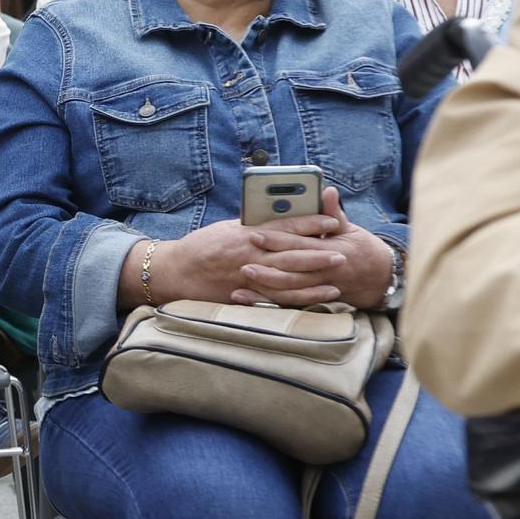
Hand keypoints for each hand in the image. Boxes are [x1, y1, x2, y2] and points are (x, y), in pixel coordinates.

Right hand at [142, 213, 343, 305]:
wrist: (176, 271)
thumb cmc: (202, 246)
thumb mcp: (227, 229)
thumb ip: (254, 228)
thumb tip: (280, 222)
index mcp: (247, 234)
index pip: (285, 226)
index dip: (311, 223)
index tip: (332, 220)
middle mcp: (250, 255)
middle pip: (292, 254)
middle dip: (319, 254)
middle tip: (343, 252)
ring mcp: (249, 277)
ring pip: (289, 278)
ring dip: (316, 278)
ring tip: (338, 277)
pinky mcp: (247, 295)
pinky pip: (278, 298)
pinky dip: (301, 297)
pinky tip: (319, 296)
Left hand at [237, 186, 394, 308]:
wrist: (380, 278)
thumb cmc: (362, 249)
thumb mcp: (350, 229)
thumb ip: (333, 212)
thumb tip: (328, 191)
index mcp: (330, 250)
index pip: (299, 244)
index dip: (277, 240)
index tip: (255, 234)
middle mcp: (325, 272)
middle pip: (292, 272)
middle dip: (267, 268)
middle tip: (242, 263)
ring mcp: (320, 288)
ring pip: (290, 291)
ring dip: (266, 288)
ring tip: (243, 281)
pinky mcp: (315, 298)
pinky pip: (290, 303)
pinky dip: (269, 302)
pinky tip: (248, 299)